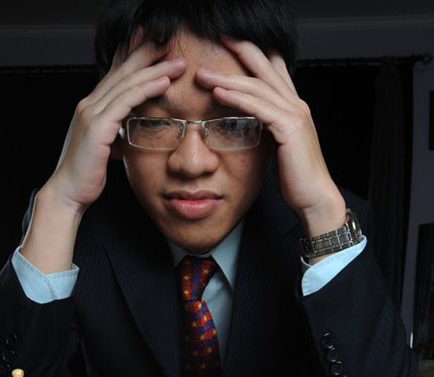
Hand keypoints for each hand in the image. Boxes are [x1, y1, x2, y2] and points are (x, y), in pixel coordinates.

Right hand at [44, 33, 186, 215]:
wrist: (68, 192)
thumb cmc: (85, 175)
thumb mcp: (103, 149)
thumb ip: (112, 136)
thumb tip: (123, 137)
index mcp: (91, 109)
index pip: (115, 76)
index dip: (134, 59)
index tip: (154, 48)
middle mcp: (89, 105)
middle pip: (122, 72)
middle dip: (146, 55)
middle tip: (169, 43)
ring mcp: (92, 113)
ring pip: (127, 83)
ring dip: (155, 70)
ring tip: (176, 63)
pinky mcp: (98, 126)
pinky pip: (126, 101)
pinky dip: (146, 89)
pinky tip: (163, 82)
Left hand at [196, 36, 345, 235]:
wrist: (315, 197)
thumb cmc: (297, 178)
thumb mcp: (280, 148)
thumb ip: (269, 130)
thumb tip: (252, 125)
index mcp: (294, 107)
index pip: (274, 70)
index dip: (254, 53)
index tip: (232, 42)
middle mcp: (296, 105)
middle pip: (265, 68)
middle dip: (242, 49)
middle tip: (219, 37)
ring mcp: (295, 114)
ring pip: (258, 87)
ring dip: (228, 78)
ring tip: (204, 74)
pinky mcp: (289, 129)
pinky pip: (258, 107)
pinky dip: (237, 98)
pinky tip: (219, 93)